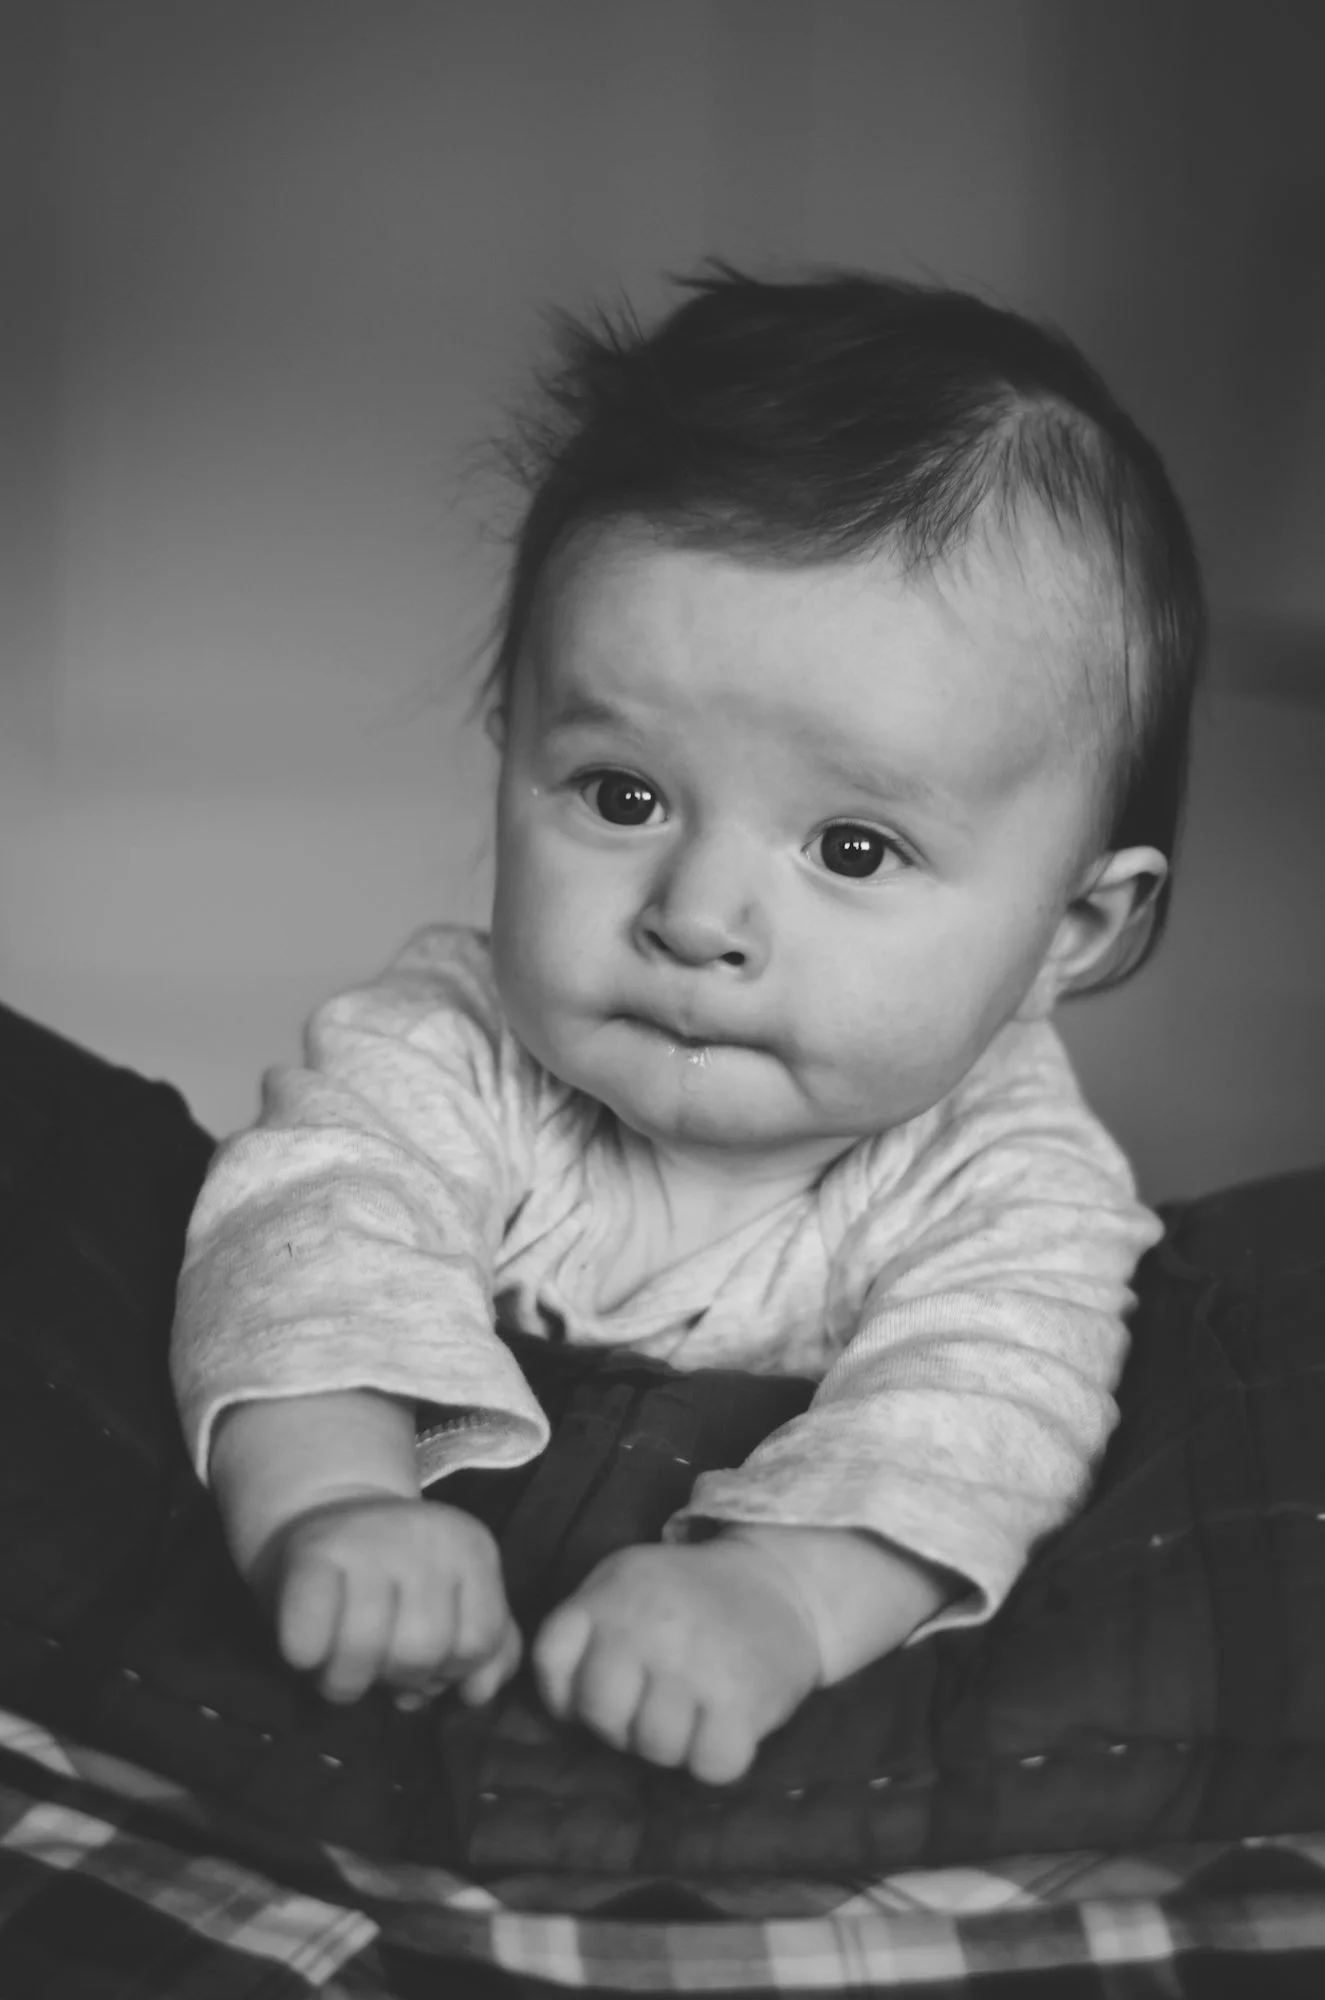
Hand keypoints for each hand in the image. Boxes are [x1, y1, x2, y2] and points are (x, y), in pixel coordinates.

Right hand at [254, 1495, 521, 1706]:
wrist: (324, 1511)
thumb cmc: (394, 1575)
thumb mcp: (454, 1600)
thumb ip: (486, 1650)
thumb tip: (478, 1693)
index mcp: (471, 1548)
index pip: (479, 1640)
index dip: (450, 1670)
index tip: (423, 1662)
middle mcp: (426, 1534)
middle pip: (424, 1648)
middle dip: (398, 1677)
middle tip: (378, 1664)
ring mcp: (368, 1539)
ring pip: (369, 1649)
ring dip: (348, 1680)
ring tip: (341, 1666)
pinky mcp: (311, 1552)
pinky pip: (311, 1637)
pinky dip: (307, 1658)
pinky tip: (307, 1654)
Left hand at [531, 1539, 821, 1785]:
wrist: (779, 1583)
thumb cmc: (689, 1595)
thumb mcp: (625, 1583)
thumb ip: (584, 1630)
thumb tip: (562, 1710)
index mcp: (612, 1593)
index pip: (550, 1660)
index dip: (567, 1691)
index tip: (606, 1687)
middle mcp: (649, 1625)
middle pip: (601, 1714)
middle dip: (622, 1724)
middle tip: (654, 1705)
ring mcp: (695, 1664)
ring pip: (654, 1746)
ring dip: (674, 1743)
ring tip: (694, 1712)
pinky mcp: (741, 1700)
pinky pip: (708, 1766)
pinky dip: (716, 1759)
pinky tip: (725, 1727)